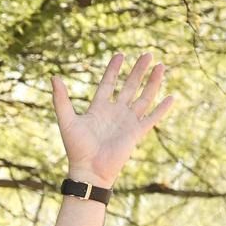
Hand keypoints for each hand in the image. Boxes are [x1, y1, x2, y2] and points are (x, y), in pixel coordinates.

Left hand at [52, 52, 175, 187]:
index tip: (120, 55)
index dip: (114, 70)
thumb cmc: (76, 148)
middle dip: (139, 71)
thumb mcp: (67, 120)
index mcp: (99, 108)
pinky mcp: (136, 133)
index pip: (108, 84)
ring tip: (161, 66)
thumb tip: (53, 77)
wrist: (89, 170)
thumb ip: (61, 100)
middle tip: (148, 54)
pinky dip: (162, 109)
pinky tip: (171, 97)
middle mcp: (115, 112)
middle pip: (130, 86)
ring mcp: (127, 122)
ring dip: (153, 82)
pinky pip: (152, 118)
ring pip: (144, 97)